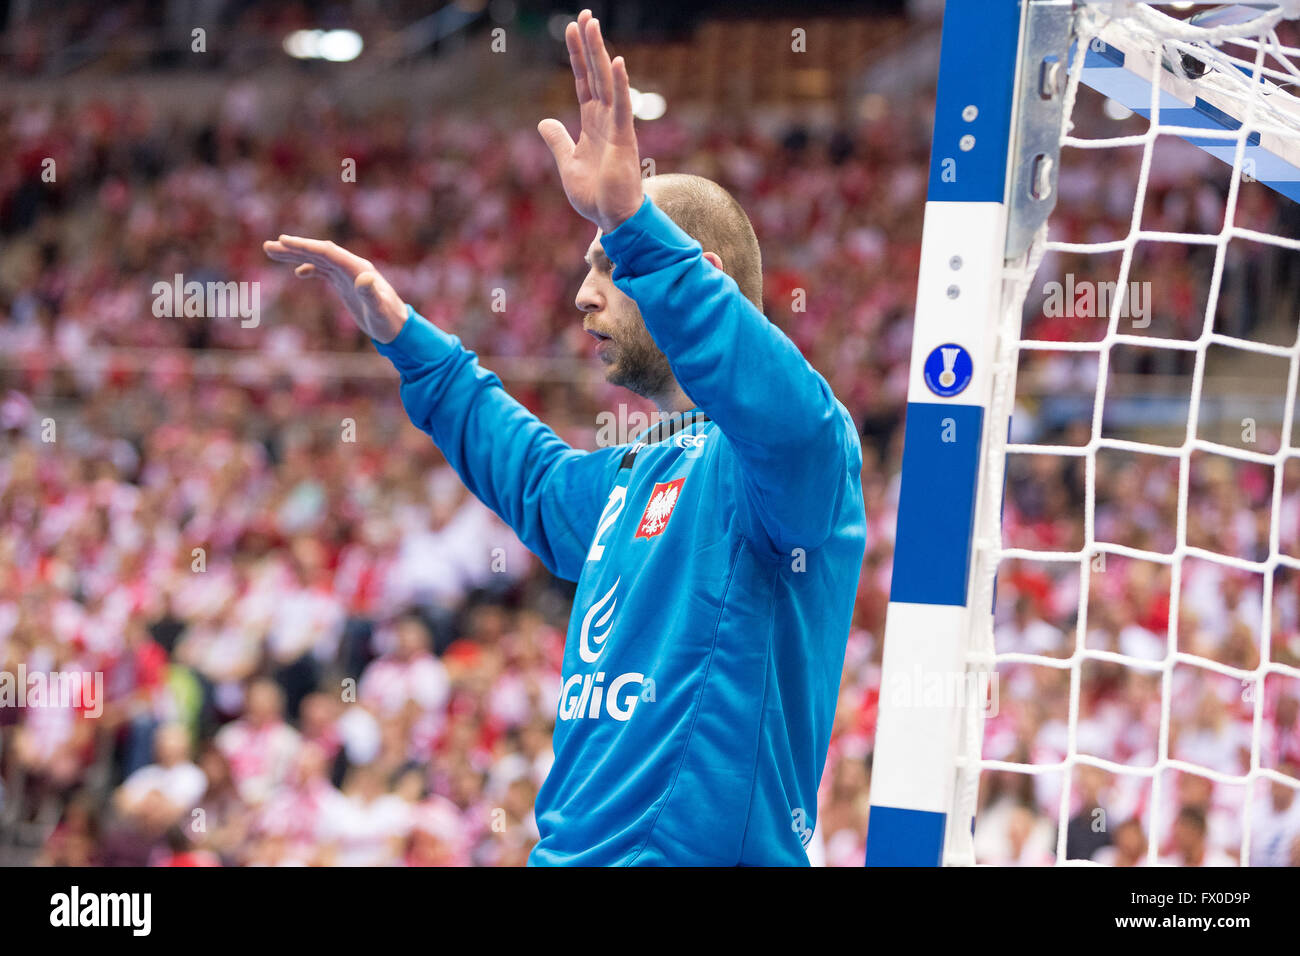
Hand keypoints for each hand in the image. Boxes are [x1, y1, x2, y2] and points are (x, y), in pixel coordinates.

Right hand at [262, 236, 407, 342]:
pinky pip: (324, 271)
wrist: (398, 328)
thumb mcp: (379, 310)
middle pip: (319, 253)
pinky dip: (310, 269)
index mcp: (358, 268)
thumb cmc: (389, 320)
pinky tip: (298, 272)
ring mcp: (348, 275)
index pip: (327, 252)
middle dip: (294, 248)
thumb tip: (365, 277)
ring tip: (272, 252)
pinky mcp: (346, 284)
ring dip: (296, 256)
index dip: (305, 247)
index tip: (283, 241)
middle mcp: (352, 267)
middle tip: (268, 245)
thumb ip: (371, 294)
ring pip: (318, 260)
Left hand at [537, 10, 643, 234]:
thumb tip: (544, 122)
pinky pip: (622, 106)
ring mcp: (616, 127)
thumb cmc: (595, 196)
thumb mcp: (568, 164)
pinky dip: (619, 84)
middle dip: (588, 45)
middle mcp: (605, 119)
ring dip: (599, 53)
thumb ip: (558, 141)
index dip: (577, 56)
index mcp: (591, 123)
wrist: (613, 220)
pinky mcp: (623, 139)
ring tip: (592, 24)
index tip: (571, 29)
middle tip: (584, 15)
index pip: (583, 82)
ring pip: (607, 83)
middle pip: (595, 74)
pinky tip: (616, 62)